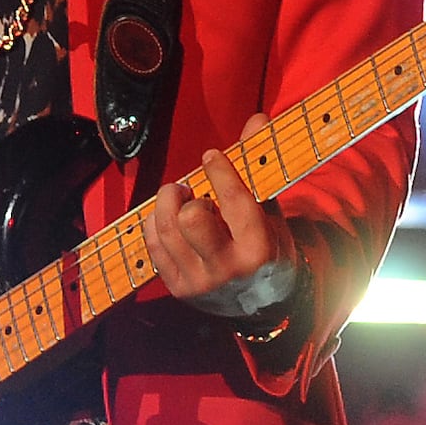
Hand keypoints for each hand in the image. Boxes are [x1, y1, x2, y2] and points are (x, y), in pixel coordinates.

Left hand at [140, 149, 302, 318]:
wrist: (263, 305)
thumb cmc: (268, 250)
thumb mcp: (272, 214)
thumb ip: (260, 168)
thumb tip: (256, 119)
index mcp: (259, 249)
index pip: (233, 200)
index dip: (219, 170)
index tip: (211, 156)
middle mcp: (228, 268)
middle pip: (191, 218)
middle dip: (187, 195)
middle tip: (191, 191)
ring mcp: (200, 282)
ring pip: (167, 229)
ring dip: (168, 205)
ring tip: (180, 200)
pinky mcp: (178, 288)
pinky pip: (153, 244)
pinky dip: (157, 223)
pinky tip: (170, 219)